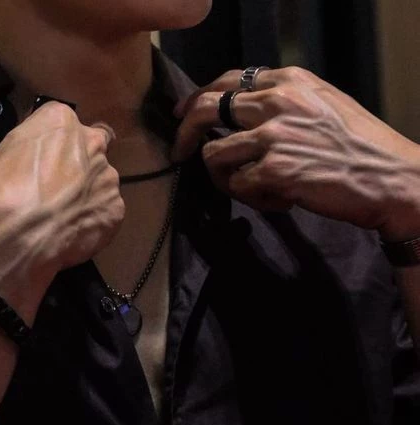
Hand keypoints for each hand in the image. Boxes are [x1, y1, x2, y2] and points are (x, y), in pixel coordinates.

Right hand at [0, 102, 124, 283]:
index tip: (36, 163)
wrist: (17, 239)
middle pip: (91, 147)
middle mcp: (91, 143)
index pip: (59, 122)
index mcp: (59, 120)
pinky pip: (106, 215)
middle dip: (78, 163)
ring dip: (87, 194)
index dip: (49, 144)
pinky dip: (94, 223)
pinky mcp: (115, 212)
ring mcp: (108, 179)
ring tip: (63, 217)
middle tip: (55, 188)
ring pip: (101, 182)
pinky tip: (73, 235)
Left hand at [173, 67, 419, 240]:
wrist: (387, 177)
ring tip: (254, 189)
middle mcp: (277, 102)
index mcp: (290, 81)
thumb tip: (243, 112)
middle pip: (206, 109)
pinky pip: (237, 186)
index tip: (182, 113)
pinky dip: (253, 199)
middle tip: (178, 153)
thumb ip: (285, 103)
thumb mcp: (323, 106)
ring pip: (214, 155)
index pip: (229, 80)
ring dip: (224, 178)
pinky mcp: (272, 170)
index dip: (199, 97)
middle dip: (185, 133)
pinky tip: (281, 202)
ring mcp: (272, 136)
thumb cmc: (359, 147)